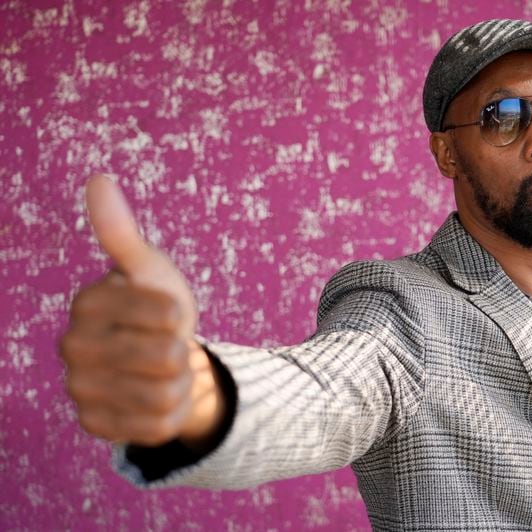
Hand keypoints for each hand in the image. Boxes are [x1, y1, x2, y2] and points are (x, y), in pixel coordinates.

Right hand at [60, 175, 225, 448]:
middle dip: (181, 351)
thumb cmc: (156, 306)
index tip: (168, 312)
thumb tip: (99, 179)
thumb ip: (122, 233)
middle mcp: (73, 347)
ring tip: (163, 370)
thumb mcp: (150, 269)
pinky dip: (172, 413)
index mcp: (87, 303)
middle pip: (167, 359)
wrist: (159, 358)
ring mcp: (80, 389)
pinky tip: (156, 396)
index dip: (181, 316)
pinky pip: (158, 426)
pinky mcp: (95, 425)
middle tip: (166, 344)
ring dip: (179, 383)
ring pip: (166, 396)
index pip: (166, 316)